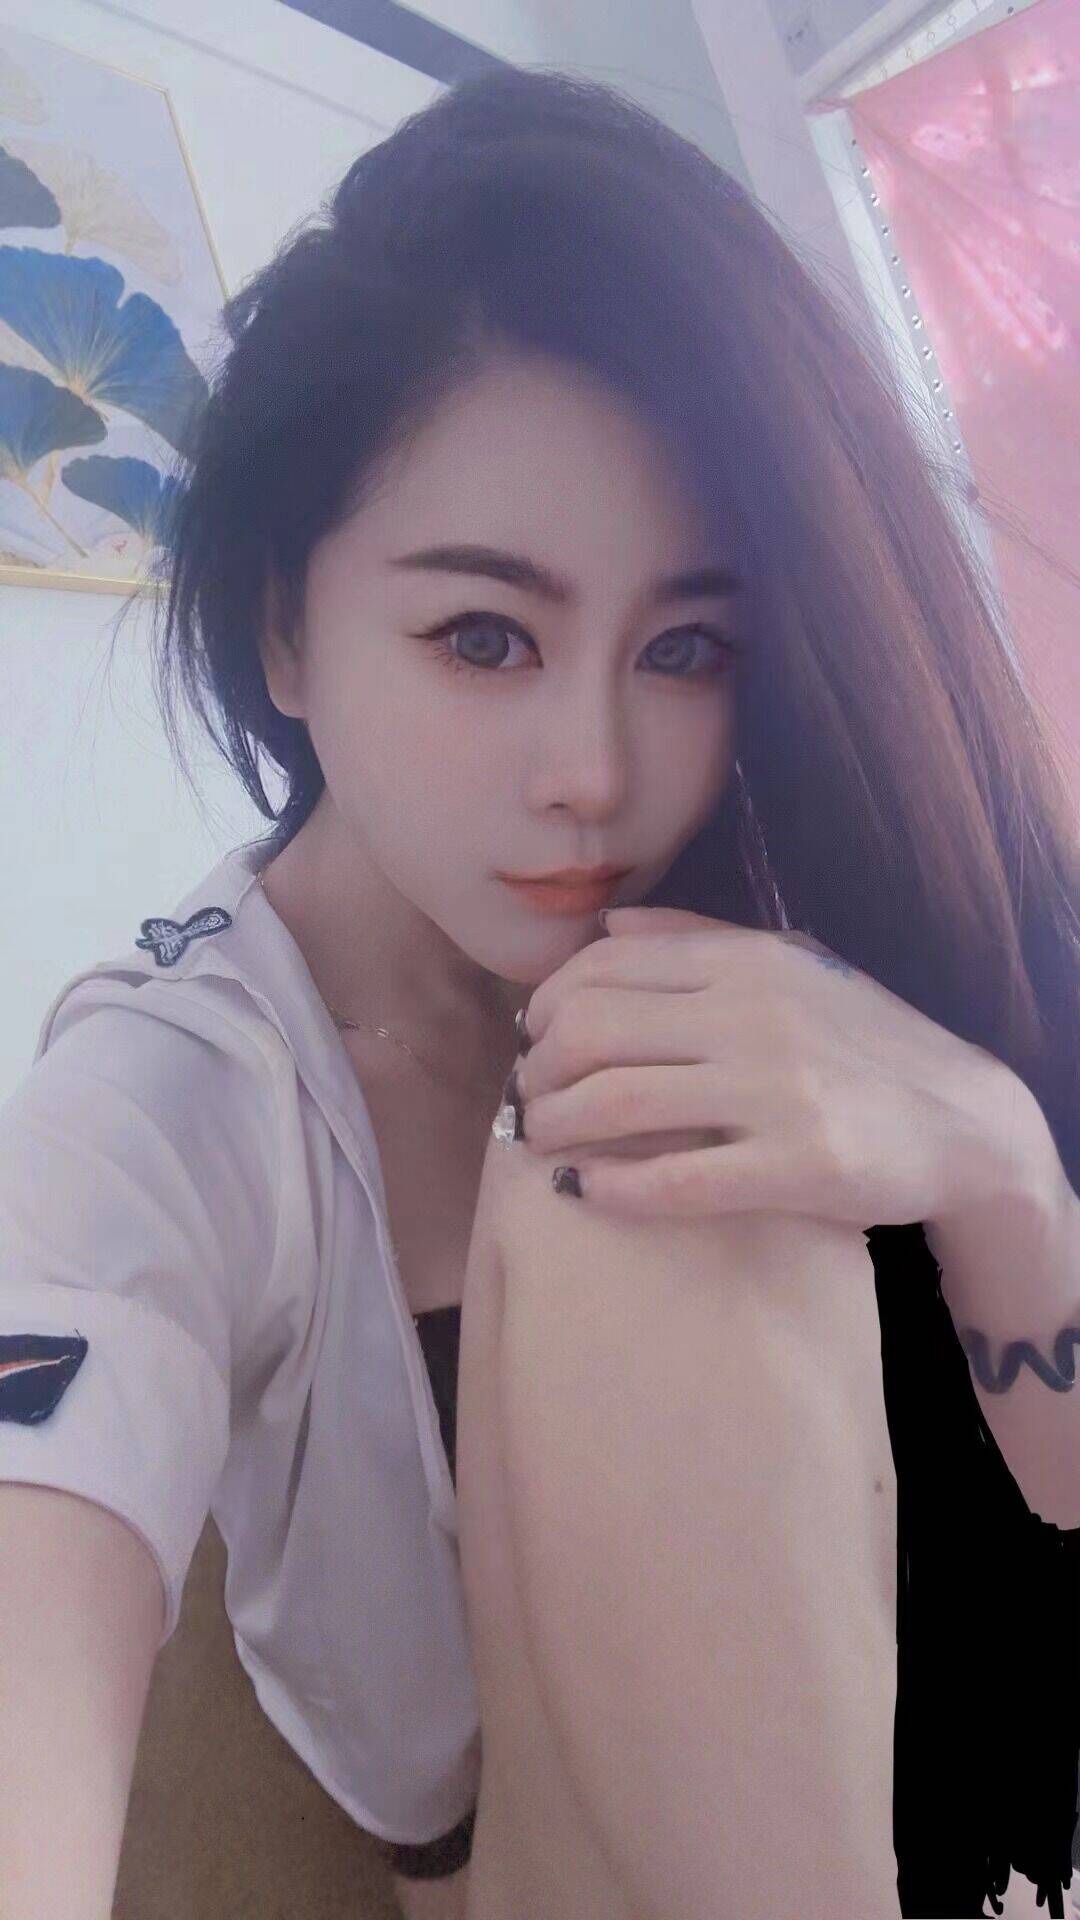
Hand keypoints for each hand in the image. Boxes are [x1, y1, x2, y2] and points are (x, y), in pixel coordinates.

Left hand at [514, 905, 1021, 1223]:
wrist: (967, 1123)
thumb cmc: (867, 1043)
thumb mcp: (795, 966)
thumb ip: (700, 938)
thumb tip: (609, 925)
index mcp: (748, 961)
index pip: (604, 967)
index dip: (546, 1008)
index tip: (534, 1042)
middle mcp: (755, 1015)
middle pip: (592, 1029)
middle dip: (539, 1069)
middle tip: (529, 1099)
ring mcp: (776, 1091)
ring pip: (617, 1102)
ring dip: (555, 1127)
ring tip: (541, 1144)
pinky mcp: (799, 1167)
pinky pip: (674, 1180)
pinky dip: (610, 1187)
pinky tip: (584, 1191)